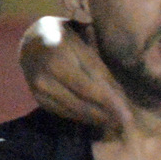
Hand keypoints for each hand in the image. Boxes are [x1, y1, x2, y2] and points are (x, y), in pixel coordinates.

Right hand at [19, 16, 133, 134]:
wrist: (31, 43)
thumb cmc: (68, 36)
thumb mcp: (84, 36)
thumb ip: (99, 58)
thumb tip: (124, 84)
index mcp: (60, 48)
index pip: (92, 77)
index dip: (111, 97)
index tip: (129, 110)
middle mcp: (46, 69)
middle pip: (83, 96)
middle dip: (108, 111)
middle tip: (127, 121)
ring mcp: (38, 86)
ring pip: (73, 107)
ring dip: (97, 118)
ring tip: (117, 123)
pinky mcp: (38, 98)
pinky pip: (63, 112)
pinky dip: (83, 118)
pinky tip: (99, 119)